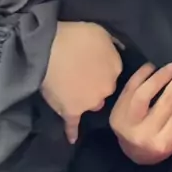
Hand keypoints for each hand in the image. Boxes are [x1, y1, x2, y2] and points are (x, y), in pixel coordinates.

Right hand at [41, 21, 121, 143]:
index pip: (114, 72)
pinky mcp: (71, 111)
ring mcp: (90, 102)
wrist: (50, 49)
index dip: (103, 68)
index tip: (94, 64)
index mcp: (116, 68)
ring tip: (73, 90)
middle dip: (96, 84)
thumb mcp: (102, 33)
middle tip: (83, 74)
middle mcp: (107, 88)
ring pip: (92, 104)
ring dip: (85, 99)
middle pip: (104, 90)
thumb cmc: (76, 36)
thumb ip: (113, 45)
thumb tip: (121, 50)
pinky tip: (73, 139)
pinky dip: (72, 132)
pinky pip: (73, 125)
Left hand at [110, 51, 171, 164]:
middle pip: (167, 100)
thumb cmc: (160, 143)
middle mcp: (145, 134)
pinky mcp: (115, 112)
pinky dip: (143, 74)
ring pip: (145, 94)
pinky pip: (130, 88)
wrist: (130, 152)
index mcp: (164, 141)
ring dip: (162, 75)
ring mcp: (127, 123)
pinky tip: (153, 65)